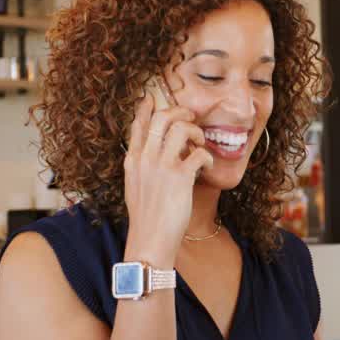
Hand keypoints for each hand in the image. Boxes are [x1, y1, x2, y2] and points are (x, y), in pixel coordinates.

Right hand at [123, 96, 213, 265]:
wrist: (149, 241)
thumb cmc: (146, 218)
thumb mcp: (135, 188)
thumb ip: (141, 168)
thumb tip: (150, 155)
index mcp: (132, 161)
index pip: (137, 125)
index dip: (146, 108)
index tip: (151, 98)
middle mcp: (145, 159)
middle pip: (162, 118)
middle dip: (180, 112)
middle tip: (191, 118)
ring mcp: (161, 166)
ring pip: (181, 128)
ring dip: (196, 132)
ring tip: (200, 144)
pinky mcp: (179, 177)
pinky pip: (198, 153)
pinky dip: (206, 157)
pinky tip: (205, 167)